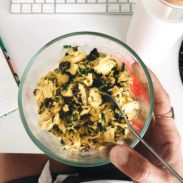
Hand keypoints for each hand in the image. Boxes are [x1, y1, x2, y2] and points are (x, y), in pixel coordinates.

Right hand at [109, 67, 182, 182]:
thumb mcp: (160, 180)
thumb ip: (141, 169)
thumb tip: (116, 152)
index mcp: (167, 132)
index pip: (161, 100)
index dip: (151, 83)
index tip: (140, 69)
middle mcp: (154, 128)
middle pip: (144, 100)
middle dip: (133, 83)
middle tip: (118, 71)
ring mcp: (141, 133)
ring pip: (131, 110)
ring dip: (121, 97)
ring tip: (108, 85)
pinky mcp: (131, 140)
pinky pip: (121, 123)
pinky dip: (113, 116)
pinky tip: (103, 112)